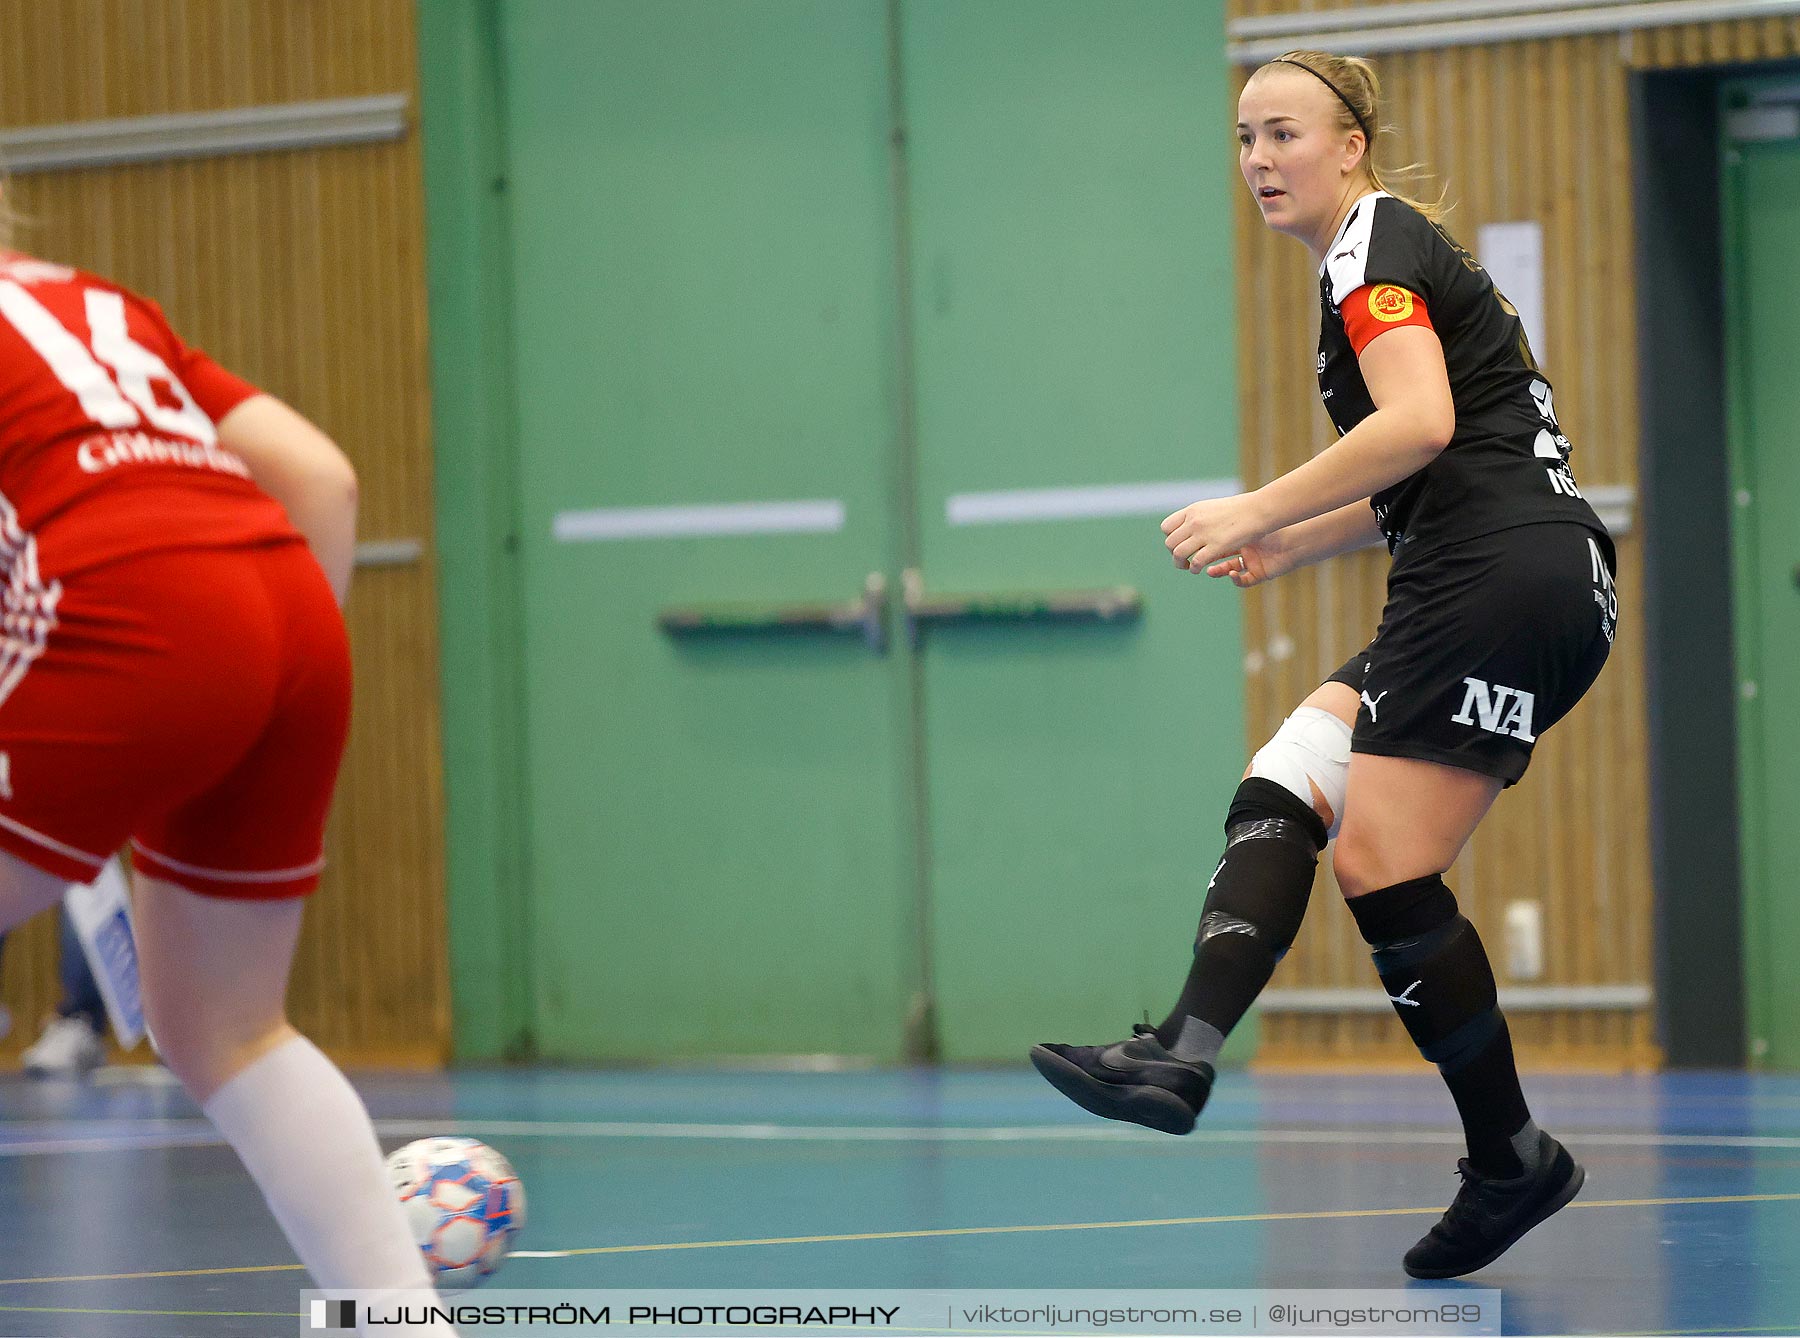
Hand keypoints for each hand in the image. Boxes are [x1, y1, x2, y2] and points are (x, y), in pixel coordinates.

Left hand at [1160, 493, 1276, 578]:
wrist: (1258, 509)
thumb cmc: (1240, 509)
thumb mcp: (1213, 507)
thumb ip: (1199, 516)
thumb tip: (1190, 525)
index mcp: (1192, 511)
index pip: (1166, 527)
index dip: (1170, 538)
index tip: (1181, 543)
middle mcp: (1194, 521)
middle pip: (1170, 543)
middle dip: (1174, 554)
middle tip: (1183, 560)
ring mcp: (1204, 533)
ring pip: (1178, 554)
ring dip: (1180, 564)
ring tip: (1189, 567)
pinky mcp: (1216, 546)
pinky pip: (1196, 562)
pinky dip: (1194, 568)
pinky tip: (1199, 570)